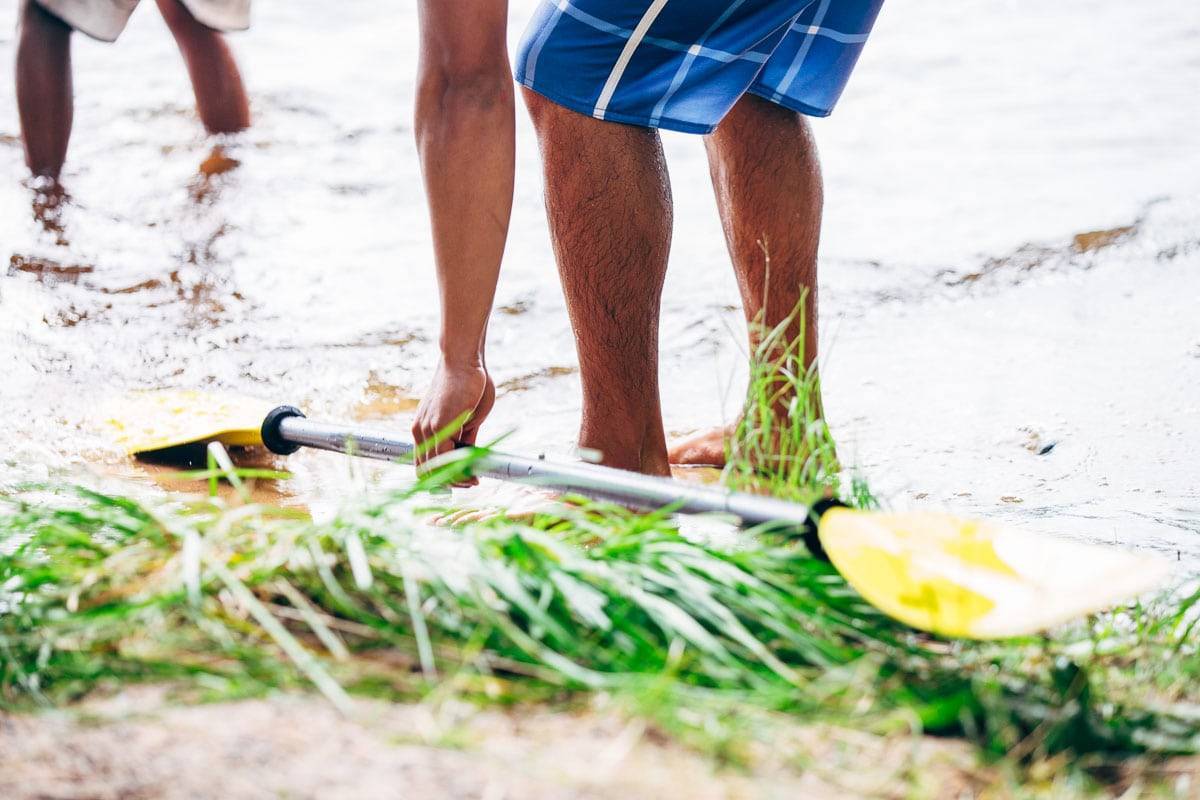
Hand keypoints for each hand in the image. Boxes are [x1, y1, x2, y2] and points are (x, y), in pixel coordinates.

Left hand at [412, 360, 494, 485]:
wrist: (463, 361)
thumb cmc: (469, 384)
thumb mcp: (467, 418)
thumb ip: (464, 439)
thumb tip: (468, 458)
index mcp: (424, 430)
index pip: (425, 466)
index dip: (443, 479)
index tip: (465, 480)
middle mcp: (420, 432)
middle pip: (427, 473)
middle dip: (451, 484)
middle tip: (472, 483)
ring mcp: (427, 429)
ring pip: (435, 469)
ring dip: (456, 480)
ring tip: (474, 480)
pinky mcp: (438, 425)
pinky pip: (444, 459)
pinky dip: (458, 470)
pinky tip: (472, 472)